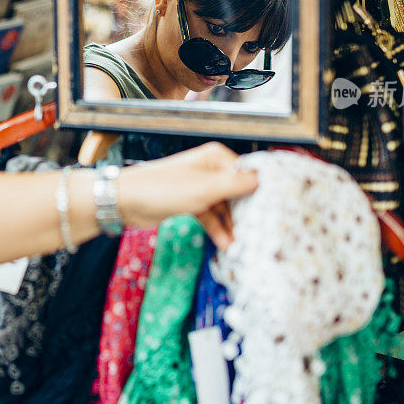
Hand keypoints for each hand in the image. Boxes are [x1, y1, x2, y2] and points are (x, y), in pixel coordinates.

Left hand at [117, 142, 257, 249]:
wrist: (127, 201)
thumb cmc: (164, 189)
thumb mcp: (204, 188)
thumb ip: (236, 184)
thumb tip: (265, 179)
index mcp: (216, 158)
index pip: (249, 173)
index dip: (262, 191)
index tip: (276, 210)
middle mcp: (211, 169)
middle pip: (239, 192)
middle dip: (248, 212)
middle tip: (262, 233)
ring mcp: (201, 187)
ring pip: (226, 207)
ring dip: (233, 225)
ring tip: (244, 245)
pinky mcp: (191, 202)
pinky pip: (211, 216)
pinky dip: (218, 229)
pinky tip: (226, 244)